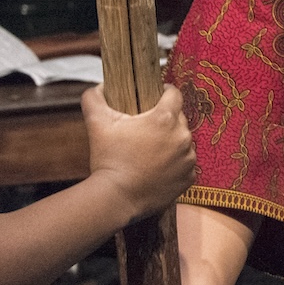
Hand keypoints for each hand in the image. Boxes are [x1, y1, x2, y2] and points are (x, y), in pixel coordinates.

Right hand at [82, 84, 196, 222]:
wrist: (116, 199)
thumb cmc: (107, 159)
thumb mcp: (96, 123)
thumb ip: (95, 97)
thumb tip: (100, 86)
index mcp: (164, 119)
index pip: (174, 94)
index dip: (165, 91)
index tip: (156, 95)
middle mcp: (182, 136)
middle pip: (179, 118)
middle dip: (165, 120)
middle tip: (147, 128)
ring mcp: (187, 159)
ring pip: (183, 142)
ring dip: (171, 142)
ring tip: (151, 150)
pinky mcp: (189, 178)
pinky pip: (185, 164)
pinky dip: (175, 164)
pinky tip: (158, 168)